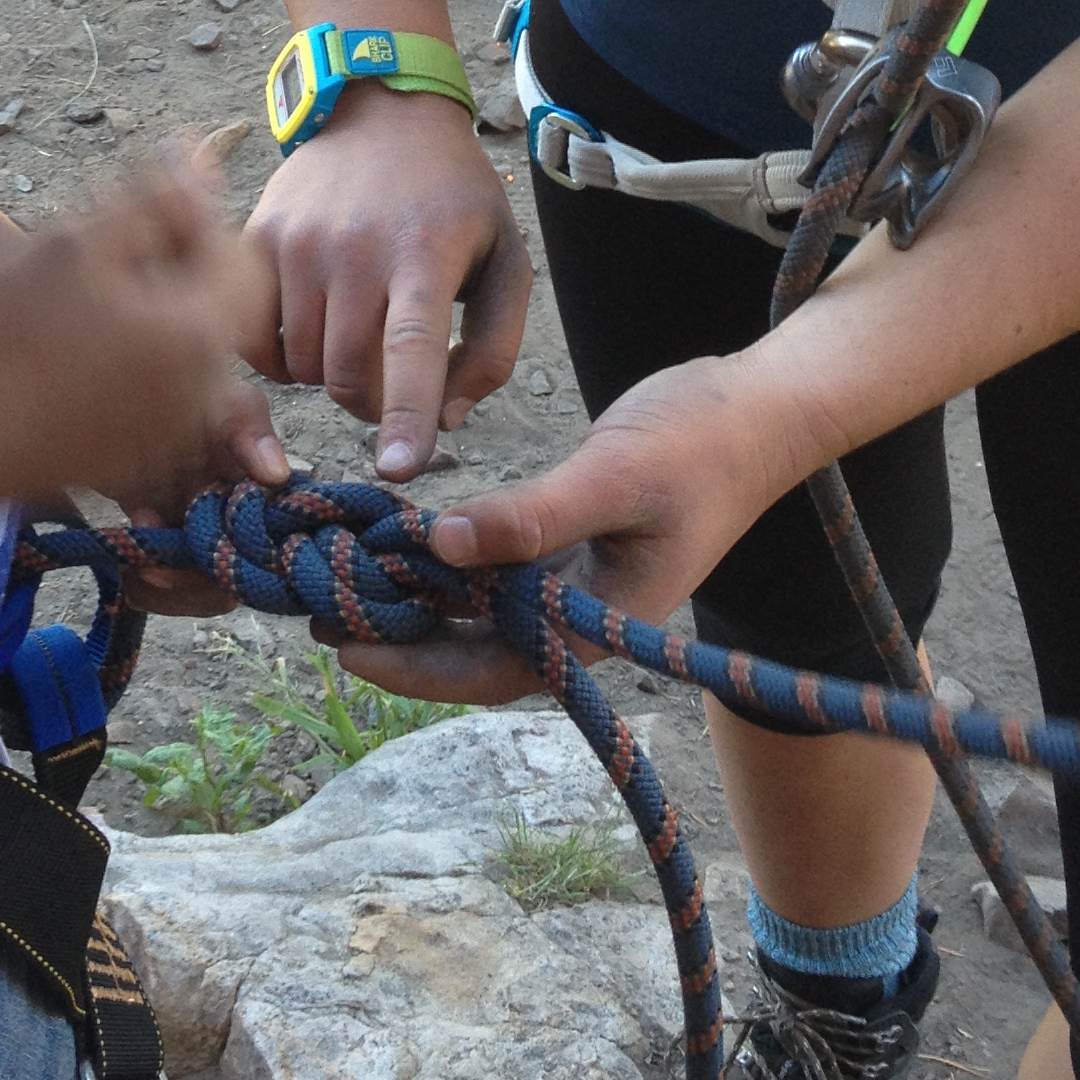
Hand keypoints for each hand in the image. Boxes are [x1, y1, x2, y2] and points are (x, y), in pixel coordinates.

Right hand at [0, 152, 285, 513]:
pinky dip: (123, 358)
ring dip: (142, 311)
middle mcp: (198, 396)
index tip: (126, 217)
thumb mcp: (72, 246)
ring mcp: (165, 435)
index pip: (239, 258)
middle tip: (91, 255)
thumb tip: (201, 154)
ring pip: (179, 346)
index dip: (193, 222)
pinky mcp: (129, 458)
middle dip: (167, 267)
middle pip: (213, 305)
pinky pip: (151, 390)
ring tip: (69, 300)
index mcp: (196, 339)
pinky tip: (60, 349)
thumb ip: (151, 198)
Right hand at [243, 85, 533, 478]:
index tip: (399, 470)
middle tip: (392, 379)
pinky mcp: (255, 240)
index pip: (411, 349)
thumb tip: (449, 420)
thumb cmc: (454, 199)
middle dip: (373, 403)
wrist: (383, 111)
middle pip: (347, 377)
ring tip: (357, 332)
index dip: (405, 415)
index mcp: (425, 252)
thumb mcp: (506, 260)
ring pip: (300, 367)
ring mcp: (295, 242)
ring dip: (330, 375)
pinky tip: (313, 325)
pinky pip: (254, 340)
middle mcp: (353, 247)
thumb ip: (494, 348)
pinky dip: (282, 356)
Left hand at [335, 351, 779, 705]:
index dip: (415, 669)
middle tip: (319, 615)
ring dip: (416, 598)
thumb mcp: (612, 477)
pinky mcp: (569, 541)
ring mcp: (575, 580)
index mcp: (598, 624)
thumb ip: (530, 517)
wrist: (760, 408)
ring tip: (343, 579)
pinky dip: (447, 555)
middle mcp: (580, 614)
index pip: (491, 671)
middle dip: (399, 639)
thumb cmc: (699, 444)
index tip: (346, 649)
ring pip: (479, 607)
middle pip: (475, 649)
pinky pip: (495, 565)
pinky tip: (399, 537)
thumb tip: (440, 544)